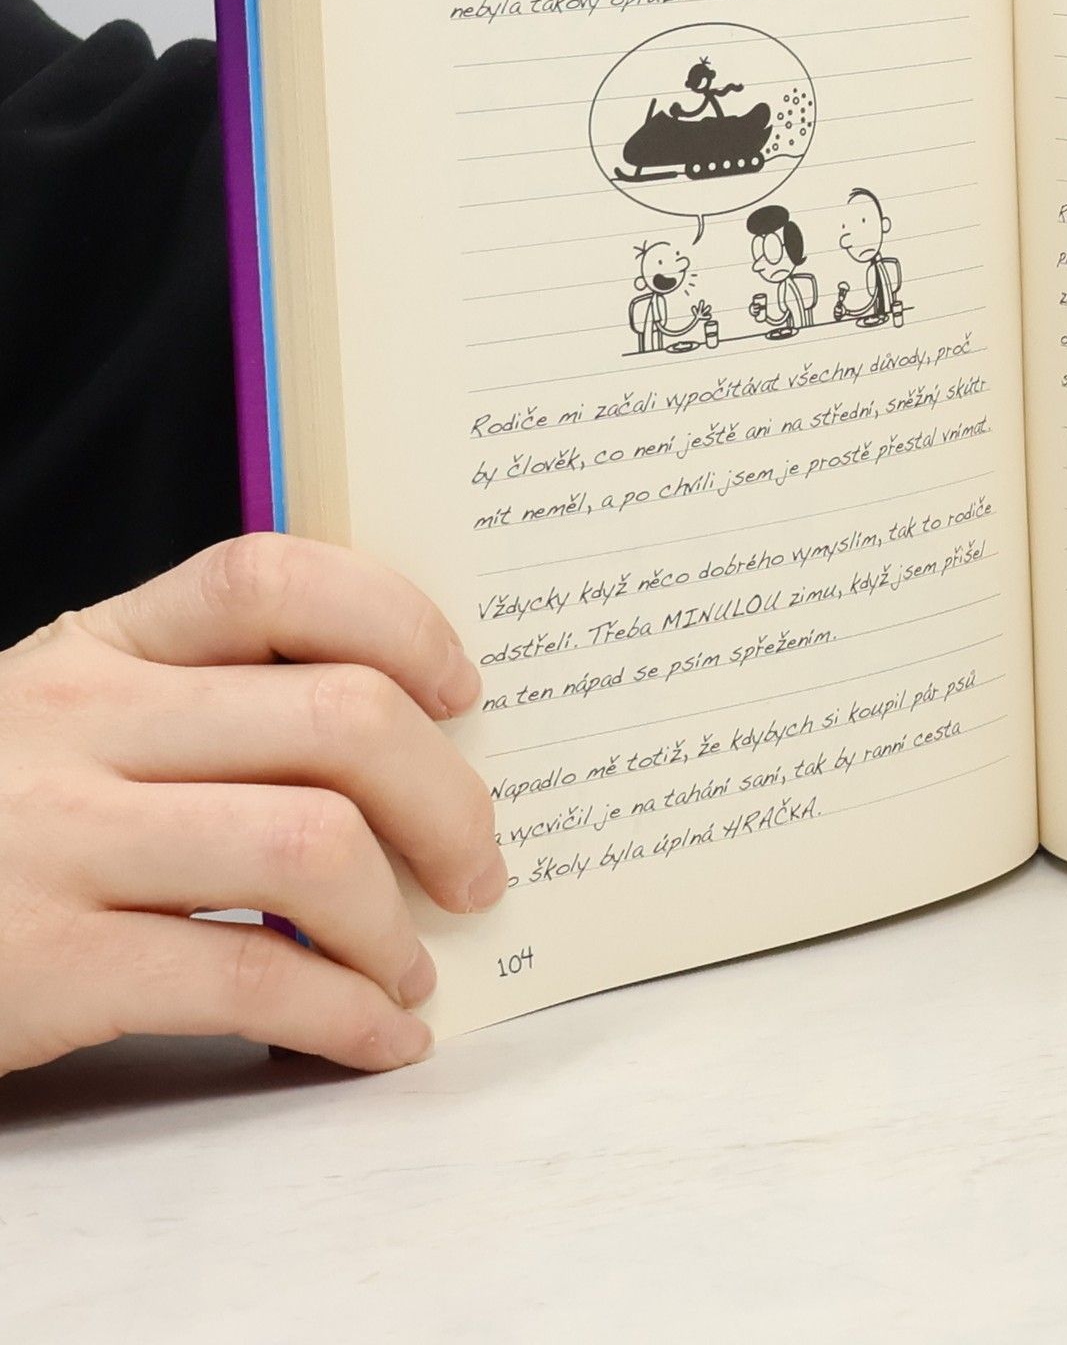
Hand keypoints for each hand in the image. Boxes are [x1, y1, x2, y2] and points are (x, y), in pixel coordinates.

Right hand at [0, 536, 498, 1076]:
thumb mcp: (70, 726)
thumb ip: (202, 707)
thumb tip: (415, 745)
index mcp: (98, 645)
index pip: (274, 579)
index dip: (397, 623)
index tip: (460, 691)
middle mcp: (76, 720)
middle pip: (339, 718)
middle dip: (449, 800)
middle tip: (476, 866)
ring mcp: (54, 839)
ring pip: (312, 843)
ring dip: (398, 920)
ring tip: (415, 962)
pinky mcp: (44, 963)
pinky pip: (249, 978)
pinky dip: (346, 1015)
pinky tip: (378, 1034)